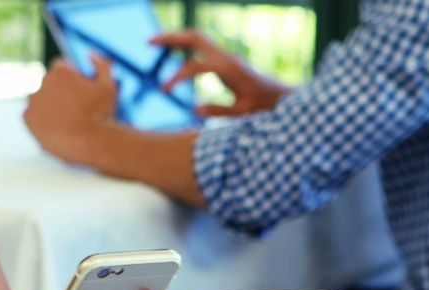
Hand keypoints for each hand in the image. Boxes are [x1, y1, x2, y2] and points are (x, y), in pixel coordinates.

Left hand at [24, 54, 118, 162]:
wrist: (89, 143)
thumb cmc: (101, 114)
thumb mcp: (108, 86)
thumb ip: (101, 65)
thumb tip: (91, 54)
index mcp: (61, 70)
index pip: (61, 67)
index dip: (72, 78)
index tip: (79, 91)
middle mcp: (43, 82)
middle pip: (50, 83)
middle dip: (60, 92)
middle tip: (75, 109)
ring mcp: (33, 100)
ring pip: (41, 99)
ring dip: (50, 105)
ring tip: (67, 121)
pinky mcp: (27, 118)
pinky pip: (33, 115)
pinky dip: (42, 120)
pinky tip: (57, 128)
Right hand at [153, 30, 292, 116]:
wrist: (281, 96)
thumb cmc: (264, 105)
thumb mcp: (241, 112)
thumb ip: (217, 110)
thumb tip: (193, 110)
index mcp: (227, 68)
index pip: (193, 66)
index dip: (176, 78)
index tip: (164, 91)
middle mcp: (224, 57)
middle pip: (193, 38)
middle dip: (170, 38)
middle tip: (148, 42)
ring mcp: (225, 56)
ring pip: (197, 37)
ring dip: (176, 37)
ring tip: (154, 42)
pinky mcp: (224, 59)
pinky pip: (202, 45)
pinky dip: (185, 44)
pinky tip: (173, 50)